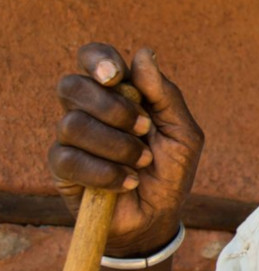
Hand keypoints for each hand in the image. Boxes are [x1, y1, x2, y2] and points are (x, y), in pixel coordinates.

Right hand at [49, 43, 203, 256]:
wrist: (159, 216)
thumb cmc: (171, 171)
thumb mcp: (183, 133)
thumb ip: (166, 95)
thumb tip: (144, 54)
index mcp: (119, 94)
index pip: (93, 58)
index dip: (98, 59)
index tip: (116, 76)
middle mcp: (90, 111)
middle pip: (72, 86)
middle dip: (112, 107)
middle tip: (145, 129)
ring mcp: (72, 139)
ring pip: (73, 124)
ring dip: (117, 145)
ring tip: (143, 163)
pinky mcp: (63, 169)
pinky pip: (70, 159)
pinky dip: (106, 172)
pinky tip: (128, 182)